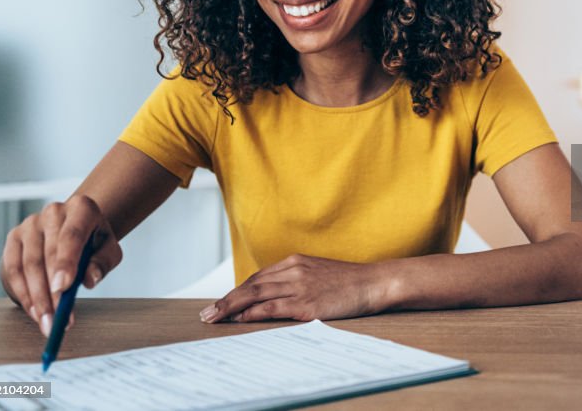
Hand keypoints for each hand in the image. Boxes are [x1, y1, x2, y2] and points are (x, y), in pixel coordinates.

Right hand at [0, 194, 121, 336]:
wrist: (77, 229)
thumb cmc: (94, 242)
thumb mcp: (108, 250)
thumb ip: (102, 263)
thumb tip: (89, 279)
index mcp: (81, 208)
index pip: (72, 235)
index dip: (66, 262)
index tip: (63, 288)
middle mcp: (53, 212)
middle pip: (48, 254)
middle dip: (52, 292)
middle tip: (58, 319)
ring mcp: (30, 224)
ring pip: (28, 264)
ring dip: (36, 298)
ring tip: (47, 322)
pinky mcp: (14, 237)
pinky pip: (12, 269)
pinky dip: (22, 293)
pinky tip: (34, 311)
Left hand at [199, 254, 390, 323]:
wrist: (374, 283)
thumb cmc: (350, 282)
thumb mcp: (319, 274)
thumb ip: (297, 280)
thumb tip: (275, 296)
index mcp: (296, 261)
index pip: (258, 277)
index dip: (237, 291)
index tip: (222, 303)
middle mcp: (294, 271)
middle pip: (251, 285)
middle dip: (226, 300)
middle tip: (207, 314)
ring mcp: (300, 286)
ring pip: (256, 295)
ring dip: (231, 308)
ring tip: (215, 318)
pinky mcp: (307, 303)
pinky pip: (272, 308)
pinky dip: (253, 314)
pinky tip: (240, 320)